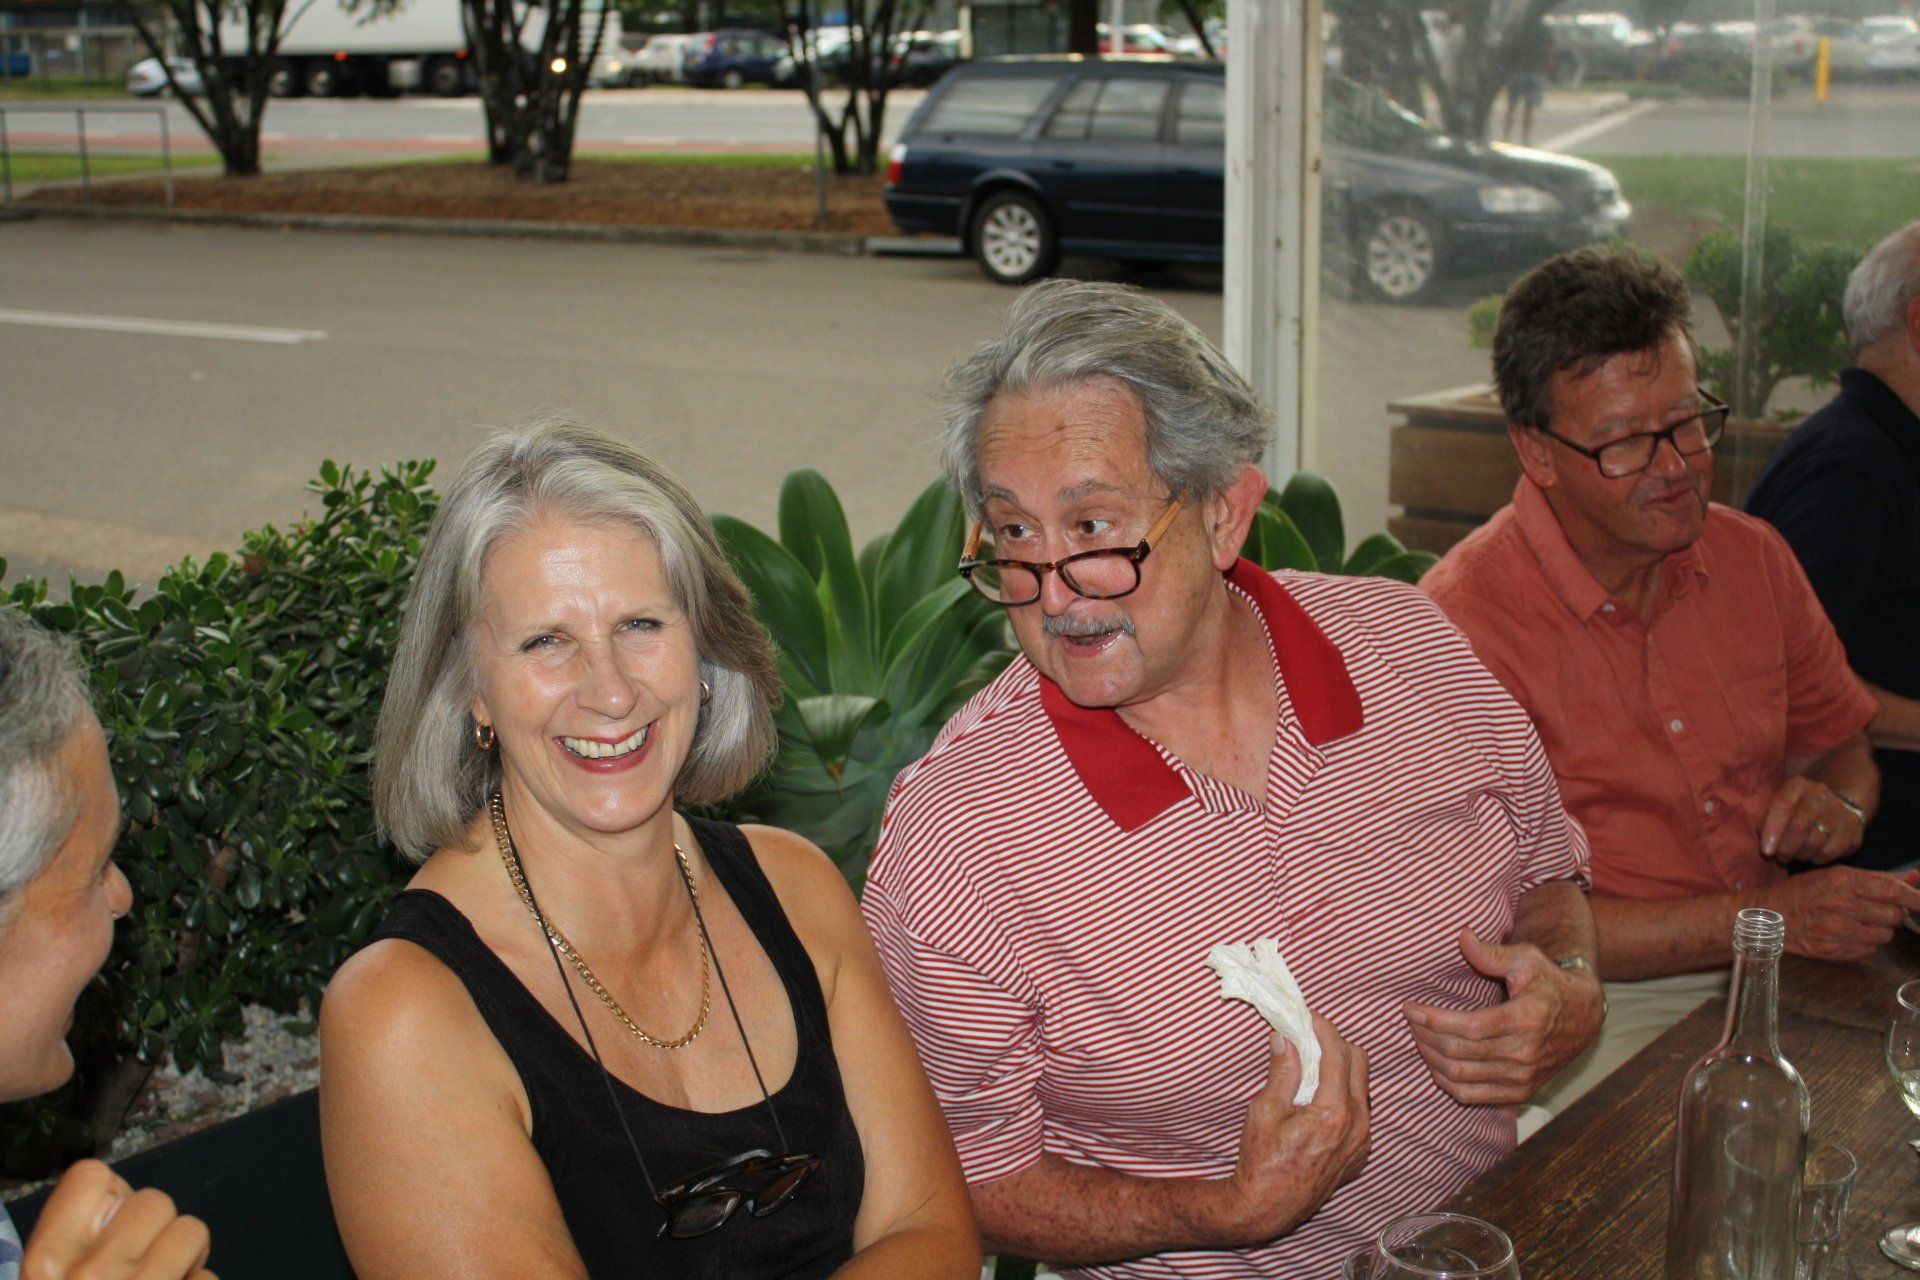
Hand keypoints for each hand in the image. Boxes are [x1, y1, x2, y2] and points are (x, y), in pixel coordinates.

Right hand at [22, 1159, 215, 1279]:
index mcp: (48, 1259)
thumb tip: (118, 1196)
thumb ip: (73, 1236)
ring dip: (184, 1255)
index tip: (112, 1218)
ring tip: (163, 1278)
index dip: (110, 1192)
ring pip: (191, 1229)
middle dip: (154, 1228)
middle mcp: (92, 1273)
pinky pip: (208, 1276)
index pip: (90, 1175)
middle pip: (153, 1200)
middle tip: (140, 1260)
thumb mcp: (46, 1275)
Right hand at [1209, 1015, 1369, 1248]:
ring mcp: (1362, 1141)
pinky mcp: (1360, 1153)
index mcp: (1334, 1113)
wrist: (1268, 1206)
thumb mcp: (1265, 1110)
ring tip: (1312, 1065)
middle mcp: (1358, 1125)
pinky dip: (1344, 1095)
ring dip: (1342, 1068)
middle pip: (1360, 1063)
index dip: (1323, 1028)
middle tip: (1309, 1036)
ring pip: (1363, 1086)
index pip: (1338, 1054)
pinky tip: (1318, 1099)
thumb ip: (1282, 1070)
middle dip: (1336, 1043)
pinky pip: (1361, 1111)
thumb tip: (1285, 1035)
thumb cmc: (1262, 1159)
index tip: (1308, 1016)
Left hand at [1402, 929, 1603, 1106]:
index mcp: (1528, 1019)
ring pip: (1461, 1076)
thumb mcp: (1526, 960)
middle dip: (1425, 1036)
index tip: (1410, 1008)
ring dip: (1431, 1058)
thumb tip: (1461, 936)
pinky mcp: (1520, 1093)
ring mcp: (1524, 1078)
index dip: (1434, 1019)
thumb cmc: (1548, 983)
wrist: (1582, 1017)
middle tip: (1411, 1020)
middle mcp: (1526, 1053)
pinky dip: (1447, 1082)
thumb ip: (1491, 953)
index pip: (1469, 1027)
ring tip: (1418, 1038)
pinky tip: (1435, 1063)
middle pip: (1459, 1052)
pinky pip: (1472, 1096)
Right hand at [1755, 867, 1919, 962]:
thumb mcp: (1837, 876)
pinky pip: (1868, 950)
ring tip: (1858, 923)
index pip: (1891, 891)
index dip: (1915, 899)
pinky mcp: (1832, 950)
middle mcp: (1840, 904)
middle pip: (1893, 915)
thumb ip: (1879, 878)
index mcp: (1843, 880)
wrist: (1766, 916)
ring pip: (1884, 936)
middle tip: (1875, 910)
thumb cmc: (1803, 892)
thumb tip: (1915, 878)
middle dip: (1892, 914)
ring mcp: (1836, 930)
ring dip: (1879, 931)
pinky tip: (1847, 934)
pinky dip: (1864, 944)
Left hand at [1761, 777, 1865, 864]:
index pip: (1783, 805)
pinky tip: (1813, 854)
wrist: (1835, 803)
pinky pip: (1832, 852)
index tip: (1766, 851)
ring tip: (1796, 855)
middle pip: (1800, 826)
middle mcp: (1821, 794)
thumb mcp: (1778, 806)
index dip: (1772, 830)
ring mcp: (1841, 811)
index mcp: (1798, 785)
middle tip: (1780, 857)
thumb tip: (1765, 844)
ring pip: (1816, 842)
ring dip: (1801, 854)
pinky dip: (1818, 858)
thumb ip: (1765, 820)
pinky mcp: (1854, 830)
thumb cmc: (1796, 809)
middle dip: (1786, 847)